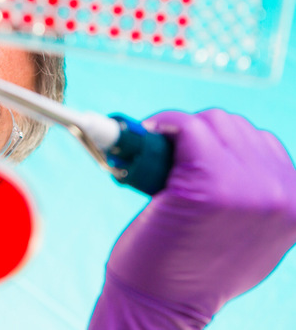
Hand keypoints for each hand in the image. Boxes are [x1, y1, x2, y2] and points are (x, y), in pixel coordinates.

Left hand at [90, 109, 295, 328]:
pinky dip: (164, 125)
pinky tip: (148, 136)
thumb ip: (253, 197)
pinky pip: (186, 128)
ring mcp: (246, 187)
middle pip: (235, 127)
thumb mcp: (246, 235)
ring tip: (157, 159)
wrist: (161, 305)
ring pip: (211, 123)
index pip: (261, 145)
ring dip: (181, 133)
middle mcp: (280, 193)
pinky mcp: (206, 185)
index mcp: (295, 204)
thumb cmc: (192, 271)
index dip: (220, 146)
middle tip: (168, 158)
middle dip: (198, 137)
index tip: (190, 153)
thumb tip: (233, 159)